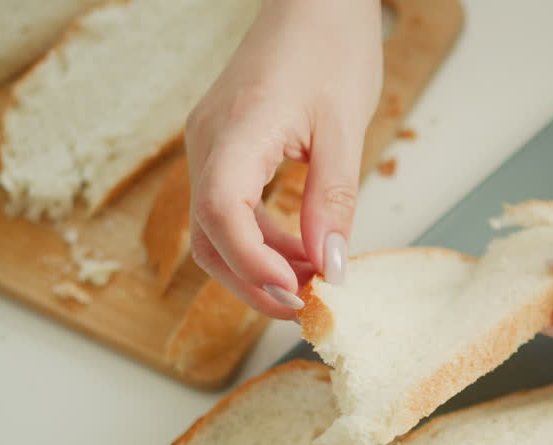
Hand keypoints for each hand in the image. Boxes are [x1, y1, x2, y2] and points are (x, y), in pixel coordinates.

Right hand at [185, 0, 382, 319]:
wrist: (314, 1)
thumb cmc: (330, 47)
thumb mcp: (344, 129)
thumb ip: (333, 201)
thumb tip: (331, 265)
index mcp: (236, 130)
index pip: (221, 214)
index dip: (253, 265)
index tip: (297, 292)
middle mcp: (209, 141)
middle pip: (208, 235)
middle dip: (251, 281)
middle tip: (304, 307)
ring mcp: (211, 144)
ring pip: (215, 227)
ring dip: (257, 264)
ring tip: (311, 280)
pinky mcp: (224, 147)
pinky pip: (228, 206)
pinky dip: (259, 237)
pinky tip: (299, 251)